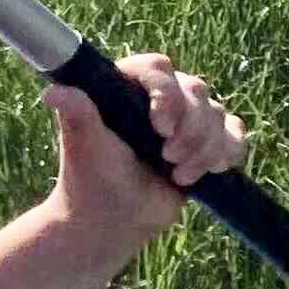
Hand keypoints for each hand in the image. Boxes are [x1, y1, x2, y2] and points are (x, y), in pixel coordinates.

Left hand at [44, 50, 245, 252]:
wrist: (114, 220)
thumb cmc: (92, 181)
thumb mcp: (86, 147)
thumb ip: (77, 116)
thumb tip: (53, 92)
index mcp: (124, 90)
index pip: (156, 67)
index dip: (167, 93)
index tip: (160, 126)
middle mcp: (157, 98)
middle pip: (196, 89)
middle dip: (189, 128)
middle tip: (166, 157)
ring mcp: (185, 119)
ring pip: (217, 113)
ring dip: (204, 148)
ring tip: (177, 174)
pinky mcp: (207, 142)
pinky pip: (235, 133)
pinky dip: (227, 152)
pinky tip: (208, 172)